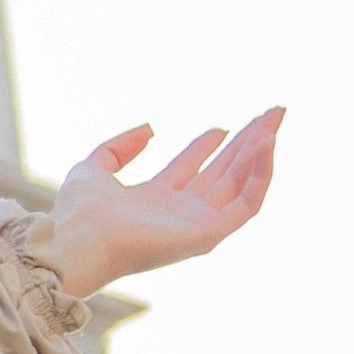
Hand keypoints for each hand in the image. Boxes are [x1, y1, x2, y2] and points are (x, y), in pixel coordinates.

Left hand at [45, 108, 281, 298]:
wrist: (80, 239)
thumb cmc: (79, 211)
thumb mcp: (95, 165)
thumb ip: (119, 146)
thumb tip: (152, 129)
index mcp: (153, 201)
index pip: (191, 169)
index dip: (208, 145)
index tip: (224, 126)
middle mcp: (179, 214)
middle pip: (222, 173)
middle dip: (246, 143)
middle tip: (269, 114)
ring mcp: (196, 224)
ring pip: (240, 184)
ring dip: (260, 152)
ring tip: (273, 123)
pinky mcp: (210, 233)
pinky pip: (247, 203)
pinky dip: (261, 174)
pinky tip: (267, 144)